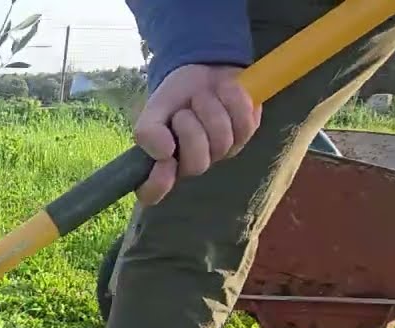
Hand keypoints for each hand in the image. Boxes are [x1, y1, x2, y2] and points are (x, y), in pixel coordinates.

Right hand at [134, 64, 261, 204]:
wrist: (205, 66)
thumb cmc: (176, 94)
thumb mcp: (154, 108)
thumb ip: (148, 132)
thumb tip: (164, 154)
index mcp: (163, 162)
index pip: (151, 193)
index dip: (157, 184)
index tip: (164, 161)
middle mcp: (192, 163)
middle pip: (196, 165)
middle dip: (190, 129)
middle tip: (185, 110)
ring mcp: (221, 152)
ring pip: (222, 142)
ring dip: (211, 109)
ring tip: (203, 96)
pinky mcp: (246, 133)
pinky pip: (244, 124)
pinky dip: (232, 100)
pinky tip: (224, 92)